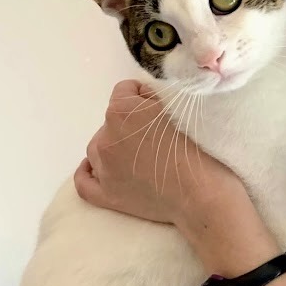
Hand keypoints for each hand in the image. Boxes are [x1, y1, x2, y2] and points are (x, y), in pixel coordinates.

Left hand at [73, 80, 254, 248]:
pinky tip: (97, 168)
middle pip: (110, 121)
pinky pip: (83, 181)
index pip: (125, 90)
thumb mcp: (179, 108)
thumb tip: (143, 98)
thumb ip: (154, 99)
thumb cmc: (197, 149)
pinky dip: (88, 172)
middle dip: (129, 123)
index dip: (143, 97)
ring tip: (137, 155)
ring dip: (113, 146)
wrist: (202, 193)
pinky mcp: (106, 195)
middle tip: (155, 136)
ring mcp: (103, 168)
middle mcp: (106, 138)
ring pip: (97, 148)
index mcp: (121, 111)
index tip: (159, 108)